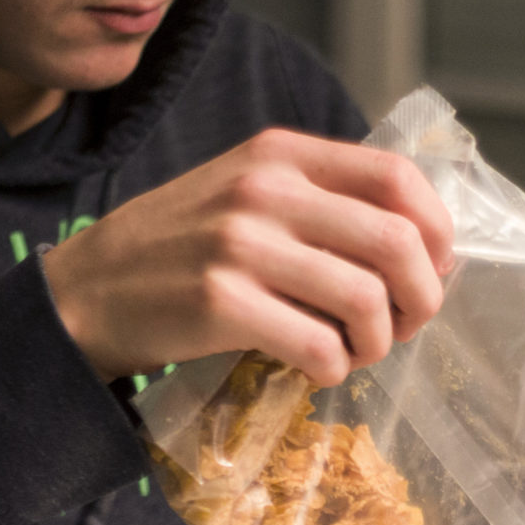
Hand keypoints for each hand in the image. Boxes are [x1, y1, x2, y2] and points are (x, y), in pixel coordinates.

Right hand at [44, 128, 454, 384]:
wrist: (88, 290)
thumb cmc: (180, 248)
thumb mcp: (245, 192)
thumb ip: (319, 200)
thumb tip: (417, 244)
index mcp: (281, 154)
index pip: (397, 178)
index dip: (436, 232)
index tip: (433, 271)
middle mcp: (265, 189)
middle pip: (396, 243)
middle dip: (421, 298)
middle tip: (403, 326)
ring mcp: (241, 245)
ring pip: (366, 300)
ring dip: (377, 342)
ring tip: (354, 352)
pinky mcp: (221, 304)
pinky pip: (319, 347)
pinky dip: (334, 370)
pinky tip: (316, 369)